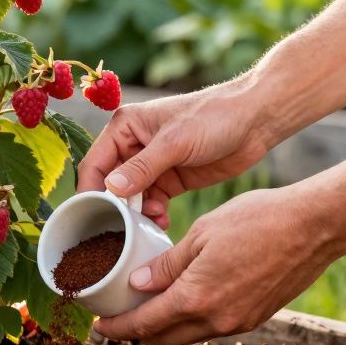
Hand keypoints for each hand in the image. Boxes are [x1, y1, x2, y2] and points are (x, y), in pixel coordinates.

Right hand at [76, 80, 275, 228]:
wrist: (255, 121)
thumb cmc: (214, 117)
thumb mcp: (175, 142)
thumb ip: (142, 167)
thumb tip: (110, 188)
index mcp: (125, 127)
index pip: (94, 164)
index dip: (90, 191)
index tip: (91, 216)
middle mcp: (133, 145)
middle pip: (109, 185)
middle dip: (116, 207)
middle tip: (124, 227)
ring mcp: (152, 165)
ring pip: (131, 198)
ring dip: (136, 214)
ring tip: (149, 222)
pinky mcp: (171, 180)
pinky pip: (152, 203)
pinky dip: (153, 215)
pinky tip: (162, 221)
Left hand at [93, 185, 344, 344]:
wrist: (316, 227)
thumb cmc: (259, 220)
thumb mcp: (201, 234)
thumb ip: (167, 264)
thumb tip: (138, 283)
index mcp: (195, 298)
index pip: (144, 325)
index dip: (118, 329)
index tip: (101, 327)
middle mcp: (216, 320)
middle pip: (163, 340)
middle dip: (137, 334)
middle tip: (119, 320)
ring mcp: (238, 323)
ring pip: (189, 336)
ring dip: (166, 328)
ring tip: (149, 308)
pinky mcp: (255, 318)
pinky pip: (213, 328)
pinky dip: (192, 321)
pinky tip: (187, 301)